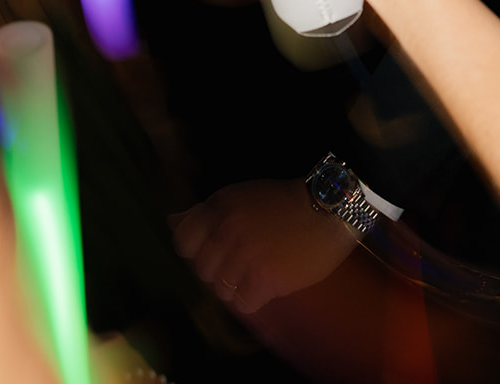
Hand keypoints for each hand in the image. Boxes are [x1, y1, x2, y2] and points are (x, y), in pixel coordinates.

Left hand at [171, 179, 355, 314]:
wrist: (328, 210)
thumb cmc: (284, 203)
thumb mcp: (242, 196)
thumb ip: (206, 212)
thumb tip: (170, 221)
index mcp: (221, 206)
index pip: (183, 240)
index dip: (196, 250)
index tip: (213, 251)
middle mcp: (229, 229)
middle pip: (202, 269)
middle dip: (218, 270)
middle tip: (242, 264)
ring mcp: (247, 255)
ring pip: (221, 290)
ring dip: (236, 287)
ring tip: (256, 273)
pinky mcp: (266, 278)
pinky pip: (242, 304)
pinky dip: (252, 299)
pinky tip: (266, 285)